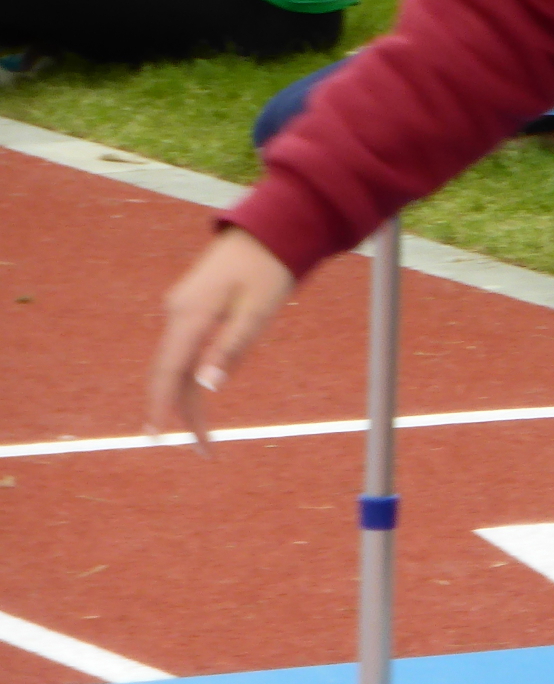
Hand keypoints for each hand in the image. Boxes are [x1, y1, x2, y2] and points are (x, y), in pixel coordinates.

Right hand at [147, 228, 295, 440]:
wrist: (267, 231)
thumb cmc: (268, 270)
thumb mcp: (257, 312)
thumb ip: (231, 349)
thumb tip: (207, 387)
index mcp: (191, 315)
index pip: (167, 370)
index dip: (159, 406)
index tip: (154, 438)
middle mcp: (177, 313)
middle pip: (169, 373)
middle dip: (181, 414)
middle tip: (204, 451)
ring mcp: (180, 310)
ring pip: (176, 363)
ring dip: (187, 399)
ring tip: (206, 438)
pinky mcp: (190, 309)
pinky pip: (184, 349)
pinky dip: (190, 377)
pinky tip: (205, 399)